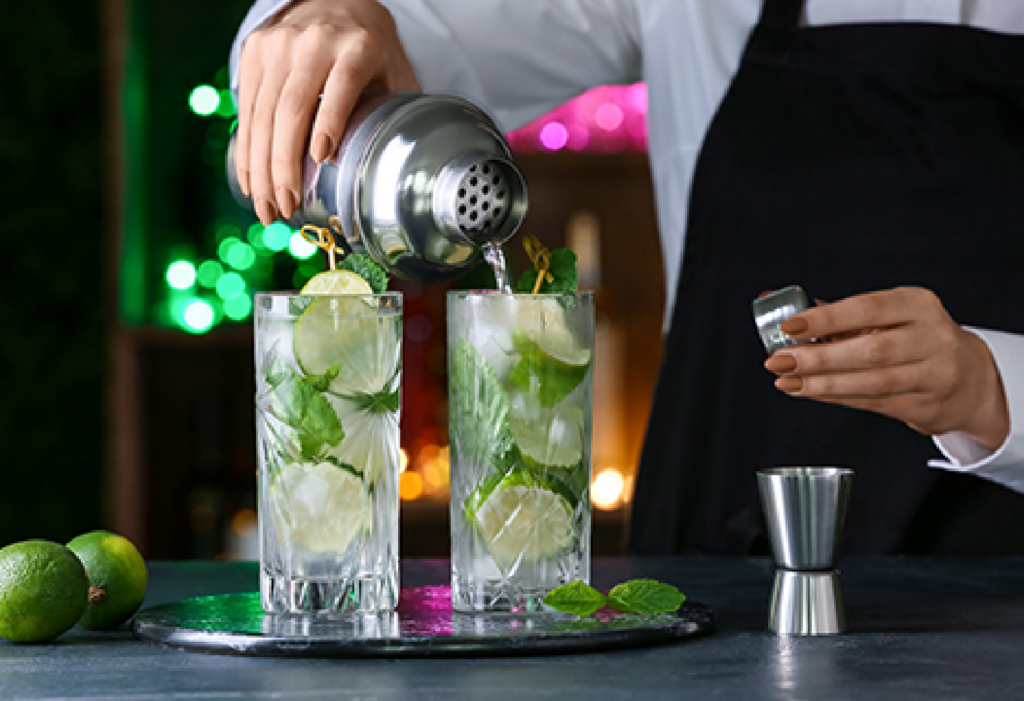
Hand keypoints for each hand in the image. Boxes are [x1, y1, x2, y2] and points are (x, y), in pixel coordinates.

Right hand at [235, 0, 419, 224]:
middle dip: (285, 165)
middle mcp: (314, 42)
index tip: (322, 159)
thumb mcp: (394, 76)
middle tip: (287, 208)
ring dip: (262, 169)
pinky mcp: (254, 52)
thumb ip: (392, 116)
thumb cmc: (373, 53)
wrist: (338, 1)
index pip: (341, 86)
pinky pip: (246, 109)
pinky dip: (247, 151)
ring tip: (268, 209)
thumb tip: (392, 176)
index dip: (329, 122)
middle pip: (292, 108)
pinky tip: (252, 183)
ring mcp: (278, 45)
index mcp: (357, 47)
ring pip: (263, 114)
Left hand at [763, 286, 1009, 450]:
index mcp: (918, 305)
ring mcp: (933, 375)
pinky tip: (810, 392)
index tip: (790, 326)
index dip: (827, 318)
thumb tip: (775, 305)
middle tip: (778, 360)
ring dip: (821, 384)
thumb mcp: (888, 316)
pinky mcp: (927, 405)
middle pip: (870, 351)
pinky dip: (835, 397)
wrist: (969, 377)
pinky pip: (872, 402)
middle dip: (818, 358)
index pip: (868, 308)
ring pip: (870, 382)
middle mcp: (932, 338)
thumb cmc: (913, 338)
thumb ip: (836, 314)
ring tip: (787, 381)